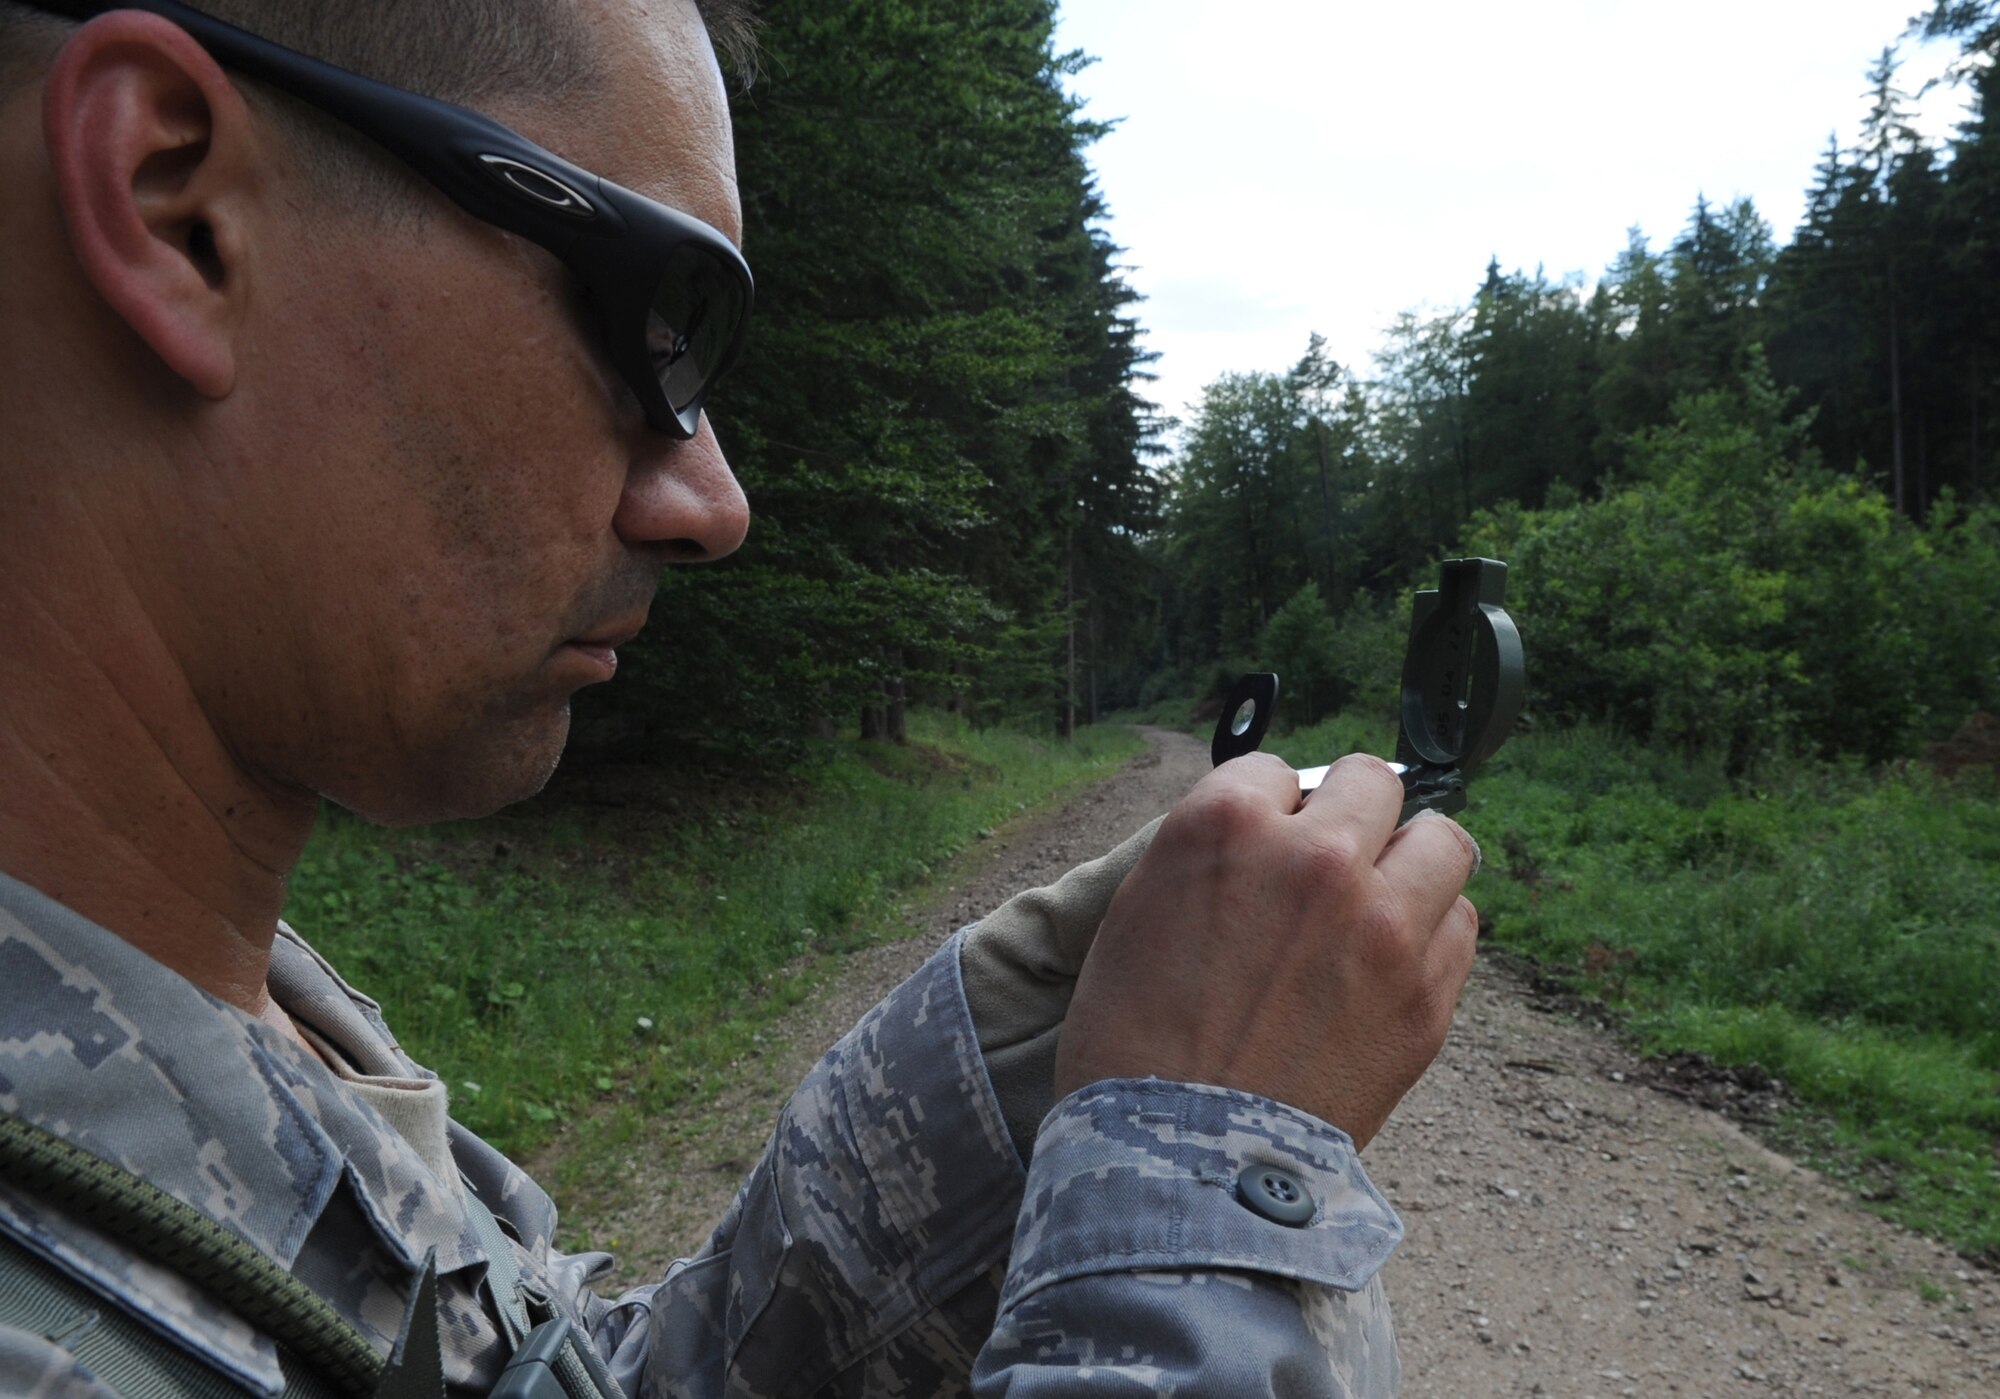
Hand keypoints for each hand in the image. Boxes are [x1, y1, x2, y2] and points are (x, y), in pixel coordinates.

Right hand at [1053, 751, 1478, 1149]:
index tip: (1263, 842)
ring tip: (1382, 896)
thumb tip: (1264, 831)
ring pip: (1439, 839)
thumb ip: (1206, 855)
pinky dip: (1431, 929)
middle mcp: (1315, 857)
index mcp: (1226, 826)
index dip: (1266, 809)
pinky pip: (1460, 922)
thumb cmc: (1134, 1043)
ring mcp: (1382, 923)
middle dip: (1347, 812)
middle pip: (1369, 783)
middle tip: (1330, 853)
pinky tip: (1393, 957)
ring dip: (1408, 859)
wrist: (1181, 1163)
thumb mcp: (1138, 914)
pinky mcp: (1427, 993)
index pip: (1272, 770)